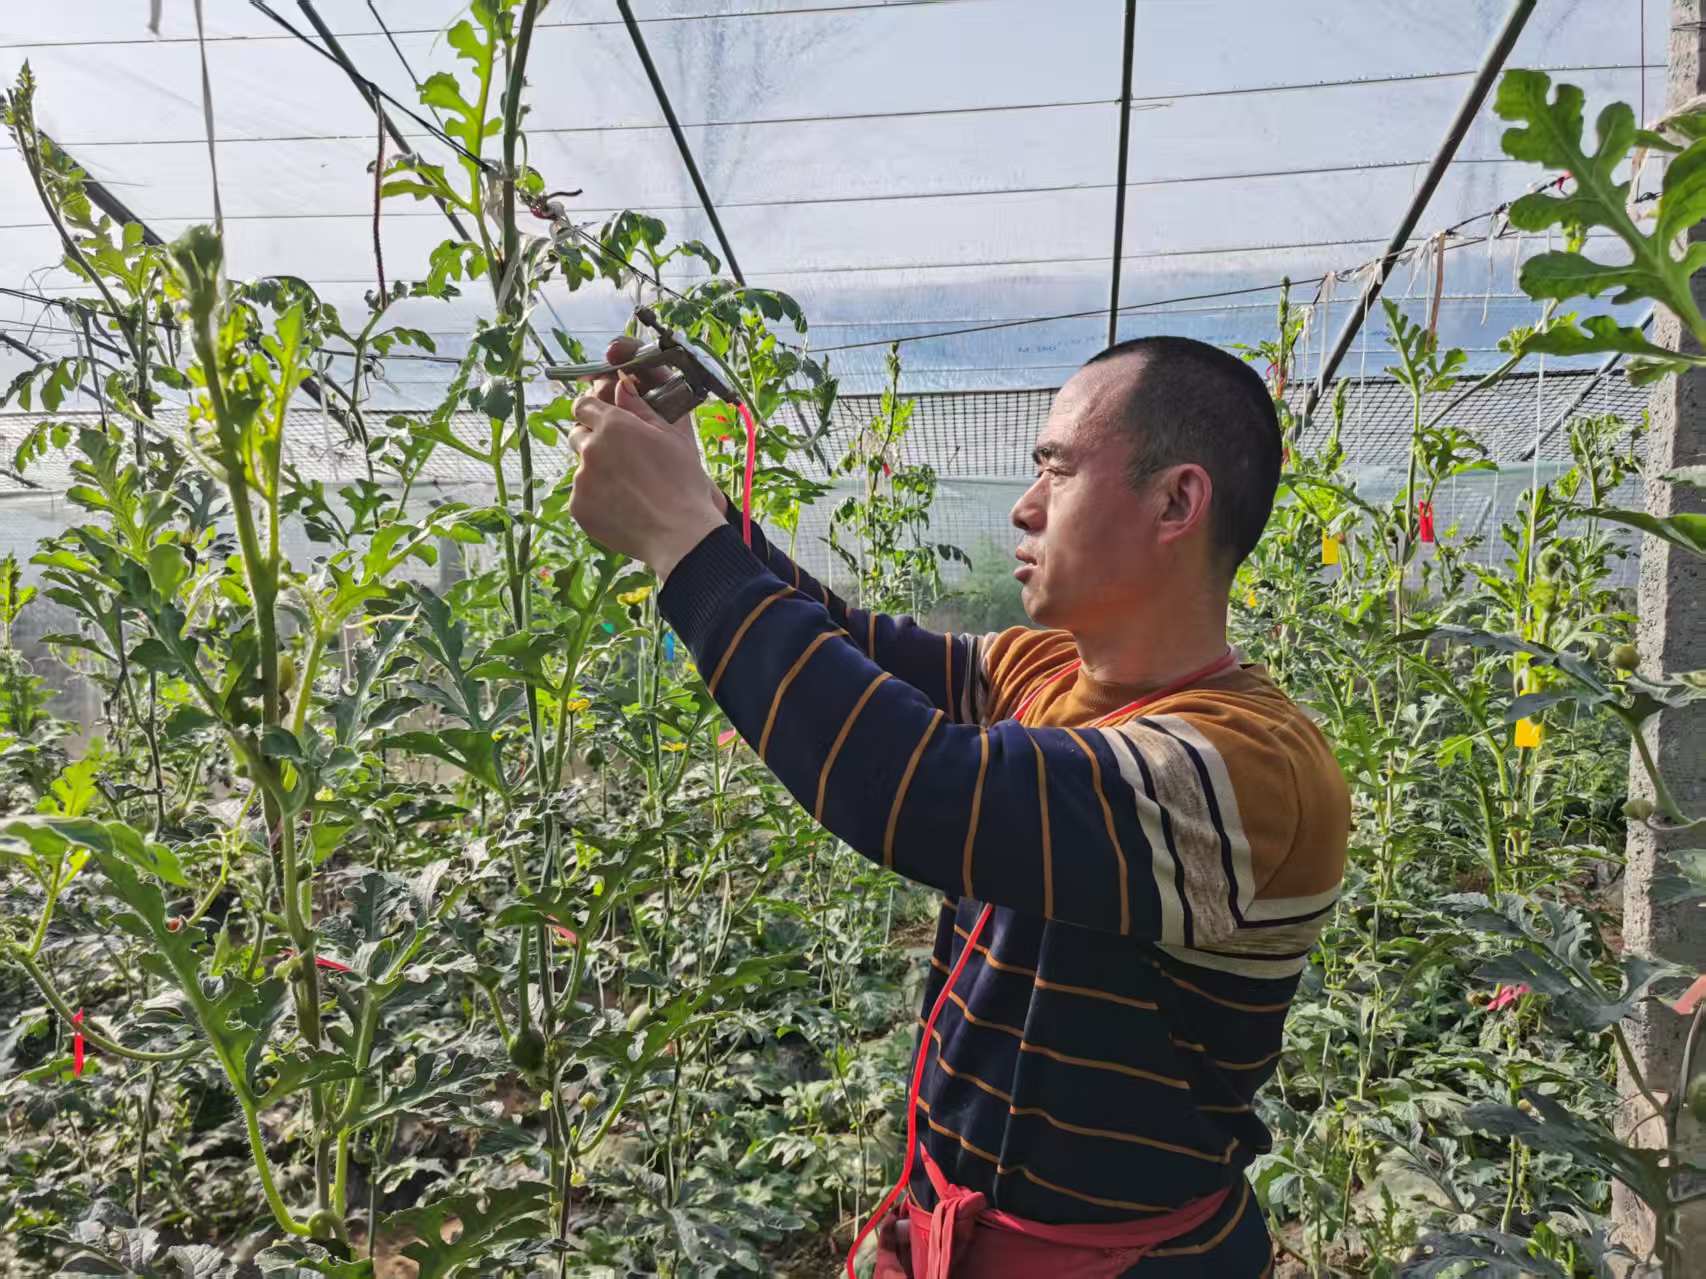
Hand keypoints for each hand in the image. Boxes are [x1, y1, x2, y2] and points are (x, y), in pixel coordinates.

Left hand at [568, 372, 723, 581]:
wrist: (680, 533)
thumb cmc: (683, 483)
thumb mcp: (670, 436)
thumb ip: (640, 408)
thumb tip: (621, 385)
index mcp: (612, 425)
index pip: (582, 405)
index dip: (593, 412)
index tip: (602, 422)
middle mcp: (590, 449)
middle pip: (577, 435)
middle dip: (592, 441)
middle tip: (619, 458)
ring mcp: (581, 480)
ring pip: (581, 469)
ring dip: (597, 473)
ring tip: (628, 490)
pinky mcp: (578, 508)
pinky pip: (582, 497)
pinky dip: (597, 500)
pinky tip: (622, 508)